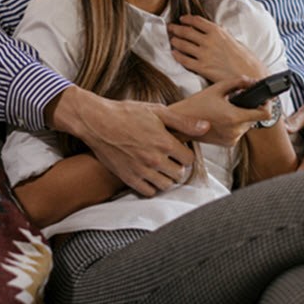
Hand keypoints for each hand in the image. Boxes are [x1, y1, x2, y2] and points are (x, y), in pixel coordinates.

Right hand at [46, 86, 209, 195]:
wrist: (97, 122)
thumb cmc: (127, 113)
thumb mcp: (157, 111)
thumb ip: (183, 122)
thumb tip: (206, 127)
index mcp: (165, 143)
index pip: (189, 159)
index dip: (184, 152)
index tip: (176, 147)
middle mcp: (155, 160)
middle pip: (179, 174)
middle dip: (177, 165)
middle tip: (168, 156)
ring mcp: (141, 171)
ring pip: (166, 185)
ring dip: (166, 177)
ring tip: (159, 166)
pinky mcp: (129, 178)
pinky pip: (149, 192)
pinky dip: (152, 185)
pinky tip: (148, 174)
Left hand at [168, 15, 266, 81]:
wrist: (249, 74)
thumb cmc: (245, 58)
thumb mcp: (233, 40)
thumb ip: (221, 35)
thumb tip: (213, 31)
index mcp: (218, 31)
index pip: (197, 21)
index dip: (187, 19)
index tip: (182, 19)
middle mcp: (209, 41)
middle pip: (187, 31)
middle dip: (176, 29)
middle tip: (171, 28)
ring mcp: (204, 55)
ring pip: (183, 45)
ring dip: (175, 41)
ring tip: (172, 40)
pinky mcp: (202, 68)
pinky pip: (184, 60)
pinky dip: (177, 55)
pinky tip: (174, 53)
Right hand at [169, 77, 270, 145]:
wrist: (181, 124)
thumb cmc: (196, 105)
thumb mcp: (217, 88)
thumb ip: (238, 82)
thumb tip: (252, 81)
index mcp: (234, 117)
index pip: (264, 114)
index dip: (267, 105)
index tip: (263, 99)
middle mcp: (235, 131)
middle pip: (255, 119)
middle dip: (250, 108)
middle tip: (237, 100)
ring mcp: (232, 139)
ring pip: (247, 125)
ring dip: (242, 116)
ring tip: (227, 109)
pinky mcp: (228, 144)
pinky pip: (239, 132)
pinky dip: (236, 125)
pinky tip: (223, 118)